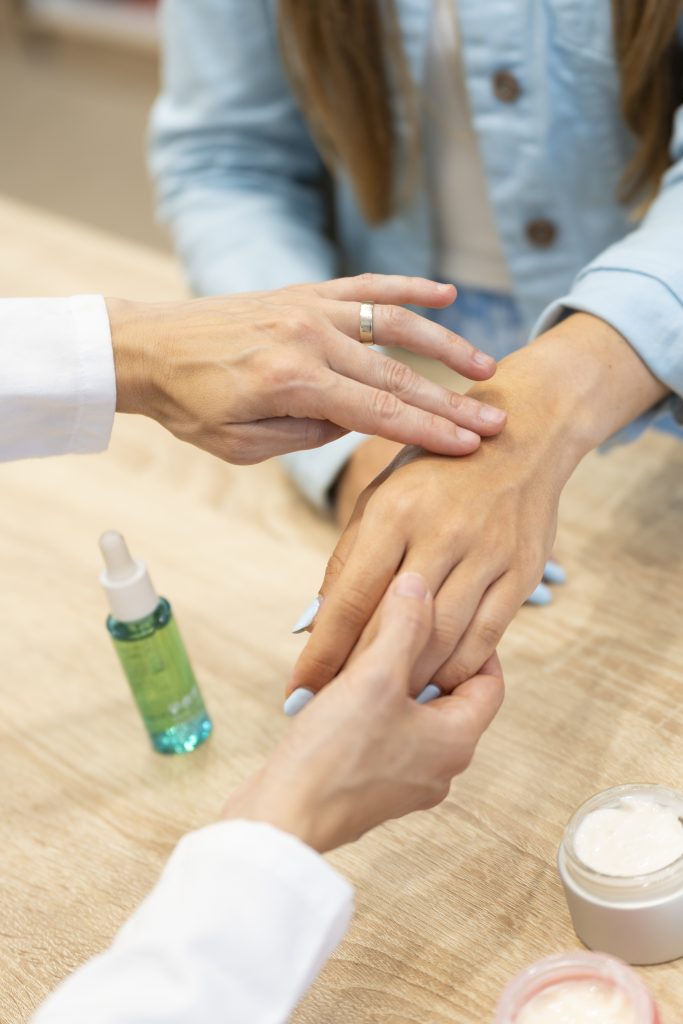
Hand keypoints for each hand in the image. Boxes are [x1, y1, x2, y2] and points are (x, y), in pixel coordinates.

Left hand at [107, 275, 505, 464]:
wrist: (148, 347)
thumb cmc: (189, 404)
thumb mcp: (240, 445)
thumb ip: (304, 436)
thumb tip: (353, 423)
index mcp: (293, 381)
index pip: (377, 413)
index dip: (428, 431)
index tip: (470, 446)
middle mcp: (310, 337)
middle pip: (396, 375)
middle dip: (451, 402)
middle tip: (497, 419)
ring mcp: (311, 307)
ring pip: (395, 325)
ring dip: (445, 346)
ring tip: (485, 367)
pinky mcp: (305, 292)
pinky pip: (367, 286)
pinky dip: (409, 288)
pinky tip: (447, 292)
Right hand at [222, 573, 503, 852]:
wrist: (282, 820)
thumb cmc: (334, 756)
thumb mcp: (374, 676)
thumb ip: (402, 625)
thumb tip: (418, 584)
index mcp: (455, 742)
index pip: (489, 681)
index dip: (473, 641)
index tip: (445, 611)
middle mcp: (439, 766)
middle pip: (448, 695)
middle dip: (425, 656)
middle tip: (399, 621)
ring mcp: (403, 781)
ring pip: (412, 714)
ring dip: (392, 680)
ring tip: (363, 649)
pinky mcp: (369, 786)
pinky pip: (383, 734)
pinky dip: (369, 706)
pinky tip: (338, 688)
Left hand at [286, 314, 667, 703]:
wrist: (523, 435)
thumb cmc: (437, 470)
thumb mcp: (382, 496)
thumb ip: (350, 557)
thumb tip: (318, 622)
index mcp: (393, 512)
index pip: (348, 599)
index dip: (321, 653)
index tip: (298, 688)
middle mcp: (440, 533)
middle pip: (392, 627)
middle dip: (358, 674)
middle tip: (335, 705)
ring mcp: (486, 554)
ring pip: (442, 641)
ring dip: (409, 679)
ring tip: (383, 702)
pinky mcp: (521, 571)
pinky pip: (487, 637)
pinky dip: (458, 669)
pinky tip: (436, 682)